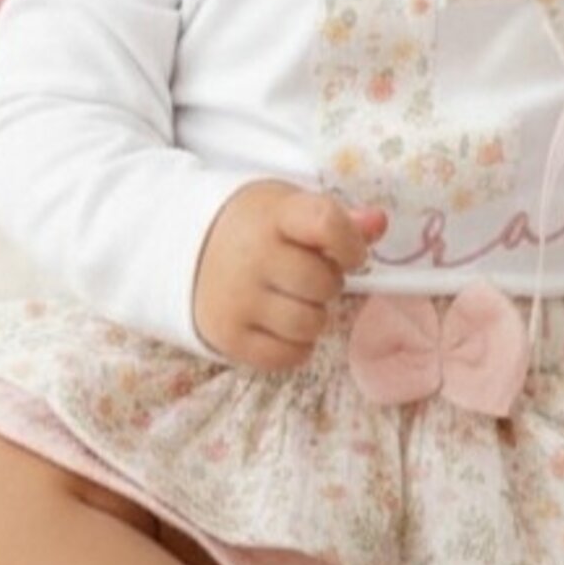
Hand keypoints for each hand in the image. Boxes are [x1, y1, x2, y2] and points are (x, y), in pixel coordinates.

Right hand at [194, 180, 386, 371]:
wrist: (185, 248)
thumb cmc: (254, 227)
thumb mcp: (290, 208)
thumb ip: (338, 218)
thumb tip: (378, 224)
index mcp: (273, 215)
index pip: (326, 223)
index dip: (351, 243)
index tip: (351, 254)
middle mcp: (252, 255)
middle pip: (323, 283)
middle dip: (329, 283)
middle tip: (311, 276)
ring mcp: (237, 298)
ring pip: (310, 324)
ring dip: (315, 316)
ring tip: (297, 300)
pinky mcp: (228, 335)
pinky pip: (287, 356)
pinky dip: (296, 346)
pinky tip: (283, 324)